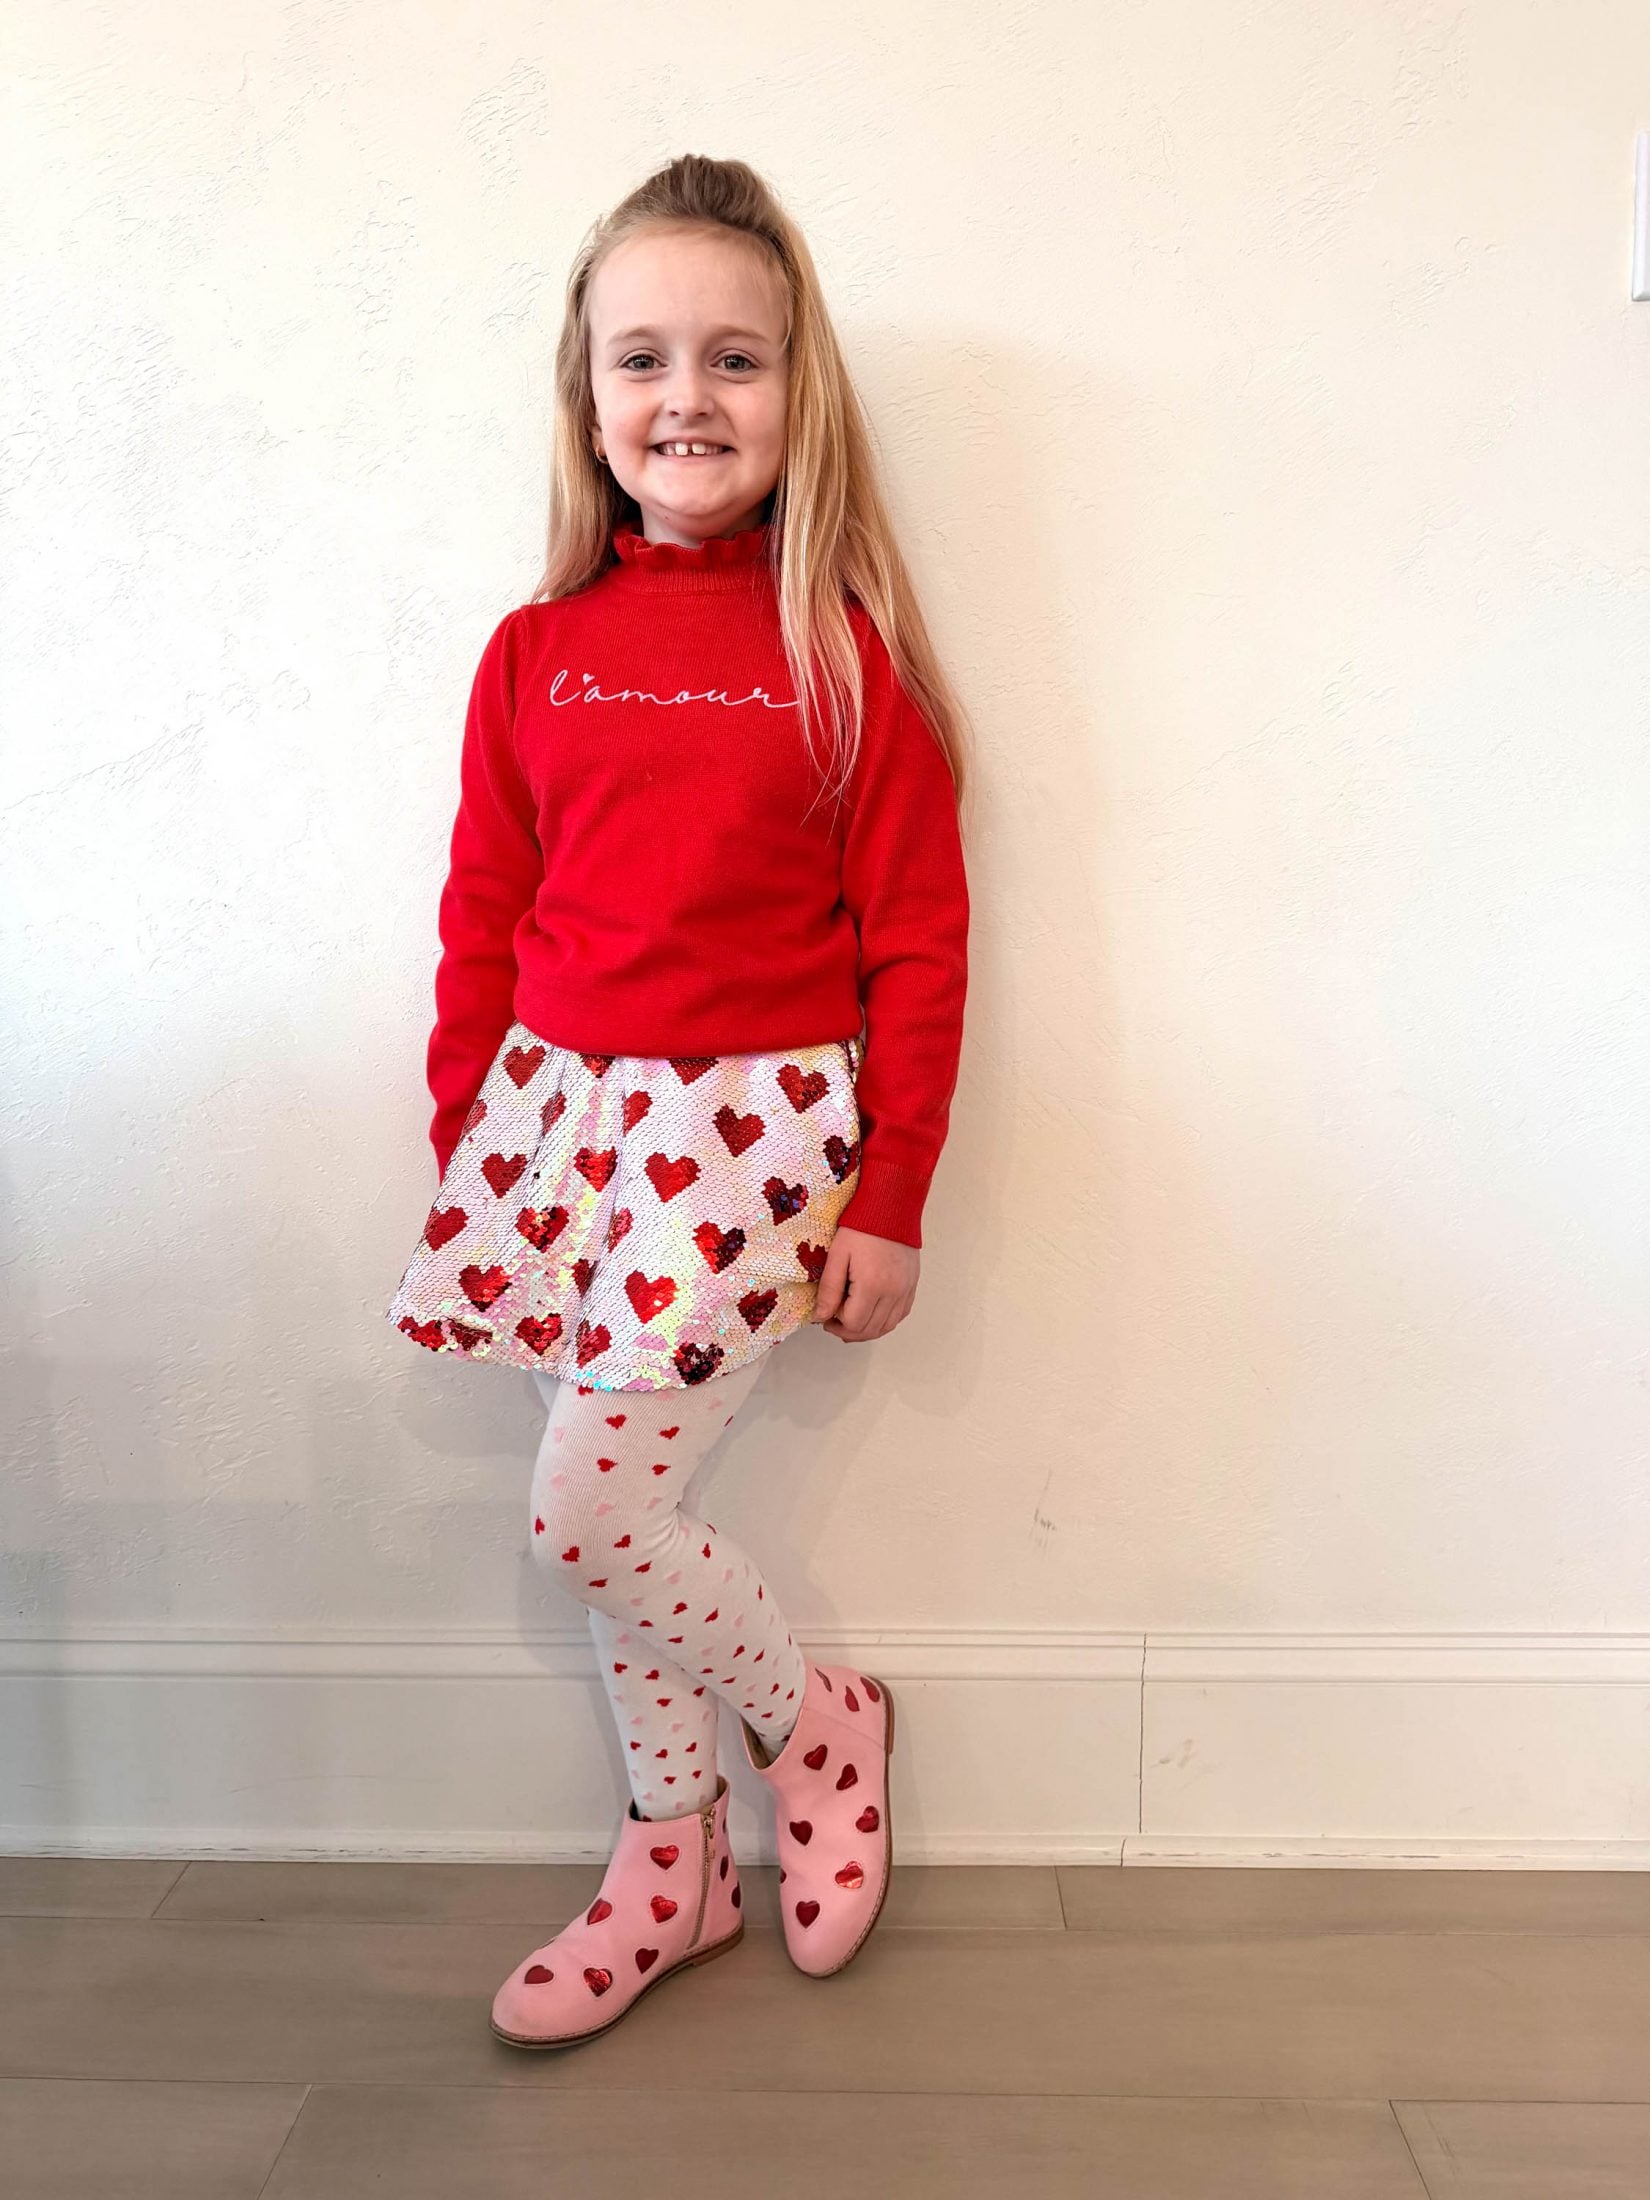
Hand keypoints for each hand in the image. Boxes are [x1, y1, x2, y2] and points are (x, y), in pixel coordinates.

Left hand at [810, 1225, 919, 1342]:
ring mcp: (906, 1289)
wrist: (891, 1206)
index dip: (836, 1325)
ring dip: (867, 1330)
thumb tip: (821, 1316)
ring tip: (850, 1321)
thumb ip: (829, 1289)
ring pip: (887, 1326)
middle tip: (833, 1322)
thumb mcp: (837, 1255)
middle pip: (871, 1330)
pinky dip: (885, 1321)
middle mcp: (893, 1292)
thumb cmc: (862, 1226)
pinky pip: (900, 1314)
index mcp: (872, 1285)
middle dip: (848, 1331)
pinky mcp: (912, 1284)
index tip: (825, 1317)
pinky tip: (871, 1313)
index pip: (854, 1324)